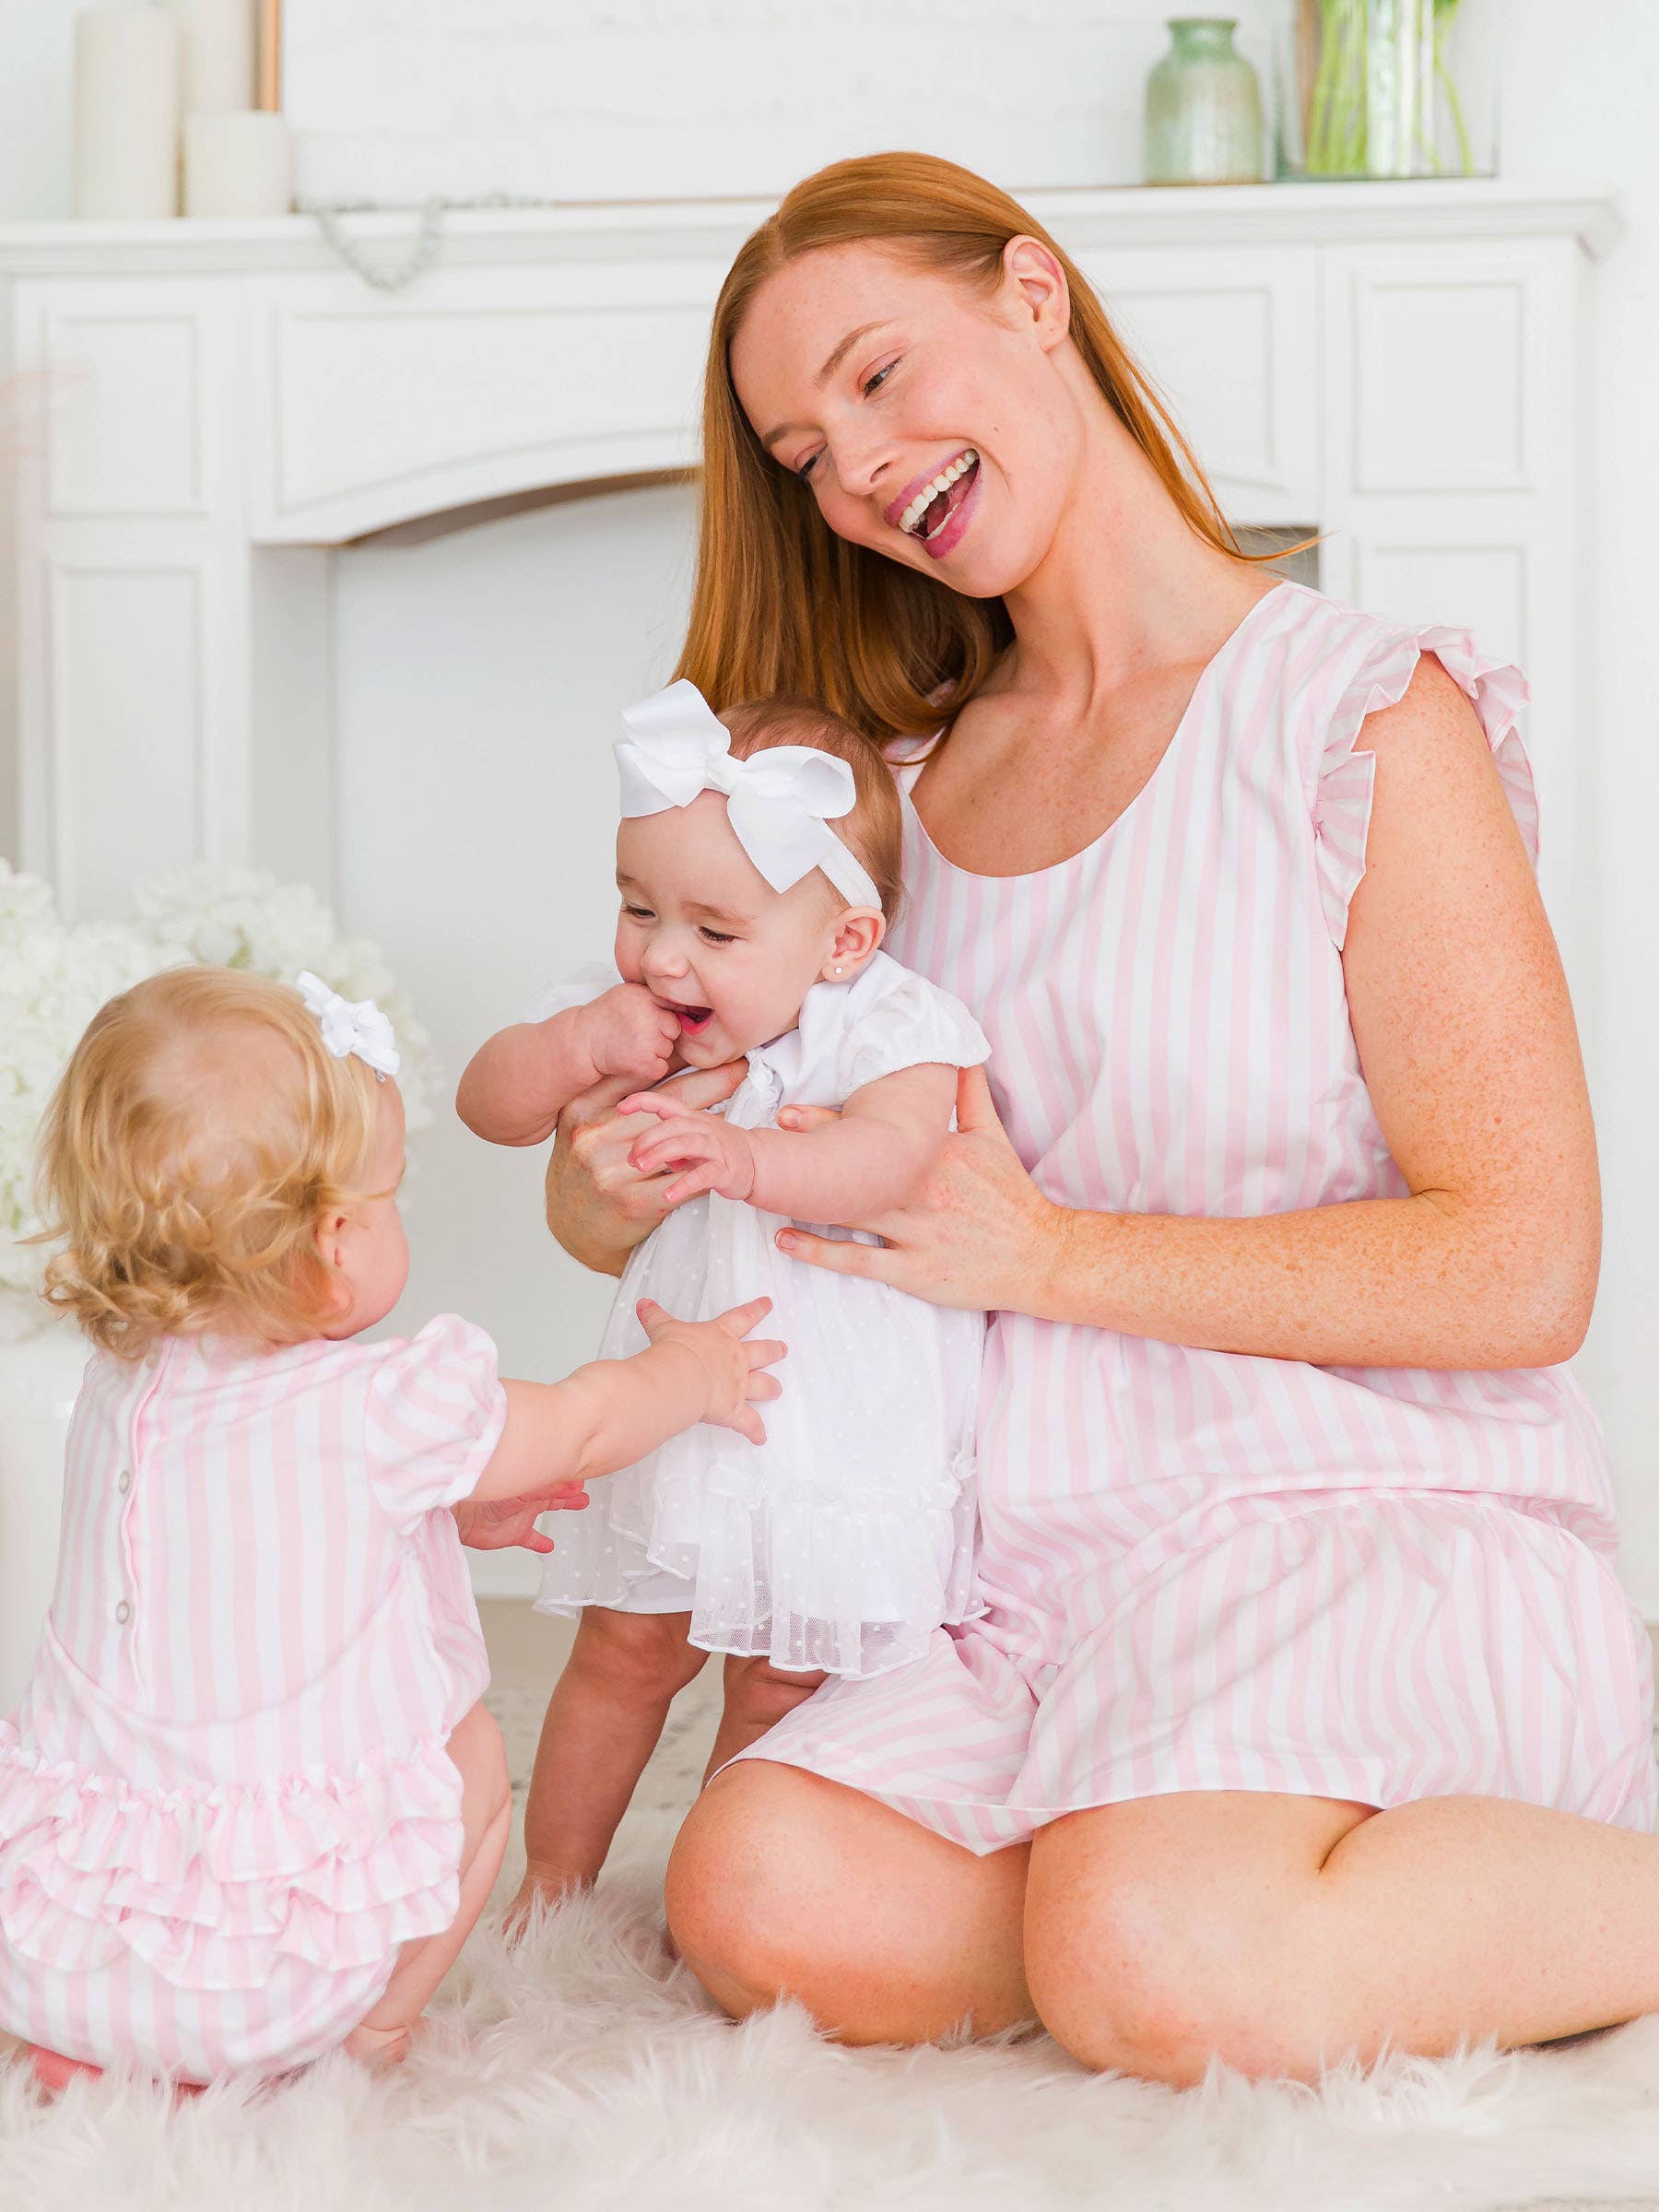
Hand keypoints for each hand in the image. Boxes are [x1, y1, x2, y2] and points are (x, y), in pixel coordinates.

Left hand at [454, 1481, 588, 1554]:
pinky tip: (548, 1545)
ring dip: (563, 1507)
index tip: (584, 1477)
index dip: (570, 1479)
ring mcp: (522, 1515)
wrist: (462, 1516)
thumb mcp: (524, 1491)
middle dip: (571, 1491)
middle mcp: (528, 1498)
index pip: (555, 1478)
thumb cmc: (485, 1496)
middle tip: (585, 1490)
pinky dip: (540, 1542)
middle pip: (555, 1493)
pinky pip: (531, 1538)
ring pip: (547, 1510)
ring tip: (578, 1505)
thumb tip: (570, 1484)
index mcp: (531, 1484)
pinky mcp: (515, 1534)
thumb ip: (547, 1489)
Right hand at [544, 1059, 747, 1274]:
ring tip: (735, 1113)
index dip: (677, 1059)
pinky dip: (701, 1169)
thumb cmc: (584, 1167)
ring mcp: (610, 1171)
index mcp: (581, 1110)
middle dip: (709, 1085)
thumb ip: (609, 1095)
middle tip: (740, 1069)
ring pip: (677, 1141)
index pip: (637, 1076)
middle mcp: (592, 1137)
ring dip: (710, 1129)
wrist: (572, 1225)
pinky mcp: (631, 1202)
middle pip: (666, 1104)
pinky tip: (718, 1158)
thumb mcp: (584, 1124)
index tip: (709, 1046)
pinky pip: (680, 1178)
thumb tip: (652, 1056)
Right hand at [581, 983, 680, 1085]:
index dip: (665, 1015)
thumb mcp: (628, 993)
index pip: (675, 1006)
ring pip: (668, 1049)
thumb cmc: (605, 1017)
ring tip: (632, 1045)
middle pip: (675, 1029)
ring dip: (655, 1051)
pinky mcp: (643, 1062)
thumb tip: (685, 1006)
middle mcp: (648, 1016)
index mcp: (645, 996)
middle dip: (662, 1033)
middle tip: (639, 1034)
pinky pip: (661, 1067)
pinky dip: (650, 1068)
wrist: (582, 1041)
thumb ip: (654, 996)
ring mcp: (647, 1040)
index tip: (654, 1020)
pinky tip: (634, 1059)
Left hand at [619, 1092, 756, 1205]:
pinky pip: (702, 1175)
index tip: (621, 1107)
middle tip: (632, 1158)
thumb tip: (645, 1154)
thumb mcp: (690, 1140)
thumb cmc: (718, 1149)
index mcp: (692, 1118)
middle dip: (647, 1140)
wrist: (756, 1162)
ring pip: (685, 1144)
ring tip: (641, 1166)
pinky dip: (683, 1184)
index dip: (643, 1101)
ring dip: (660, 1154)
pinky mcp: (724, 1169)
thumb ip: (666, 1142)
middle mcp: (703, 1128)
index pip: (666, 1103)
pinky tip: (668, 1195)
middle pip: (671, 1126)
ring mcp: (715, 1148)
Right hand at [636, 1293, 784, 1444]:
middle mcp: (736, 1360)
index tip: (768, 1304)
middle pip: (763, 1352)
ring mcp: (738, 1386)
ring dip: (771, 1388)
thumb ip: (655, 1316)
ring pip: (763, 1385)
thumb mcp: (663, 1328)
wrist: (680, 1376)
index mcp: (721, 1336)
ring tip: (777, 1389)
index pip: (743, 1317)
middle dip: (774, 1350)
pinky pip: (749, 1423)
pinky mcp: (734, 1410)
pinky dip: (755, 1431)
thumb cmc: (674, 1351)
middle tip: (782, 1349)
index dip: (757, 1310)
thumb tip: (644, 1304)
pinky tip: (761, 1438)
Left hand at [770, 1066, 1064, 1312]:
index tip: (790, 1113)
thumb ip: (971, 1095)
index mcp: (934, 1155)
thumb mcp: (993, 1139)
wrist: (1041, 1255)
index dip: (828, 1123)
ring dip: (804, 1203)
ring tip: (763, 1191)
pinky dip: (819, 1252)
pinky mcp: (913, 1270)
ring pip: (848, 1214)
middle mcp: (919, 1191)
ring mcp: (914, 1233)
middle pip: (854, 1171)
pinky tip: (786, 1240)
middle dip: (808, 1156)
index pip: (874, 1135)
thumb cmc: (1013, 1197)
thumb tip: (960, 1055)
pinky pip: (858, 1261)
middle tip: (766, 1144)